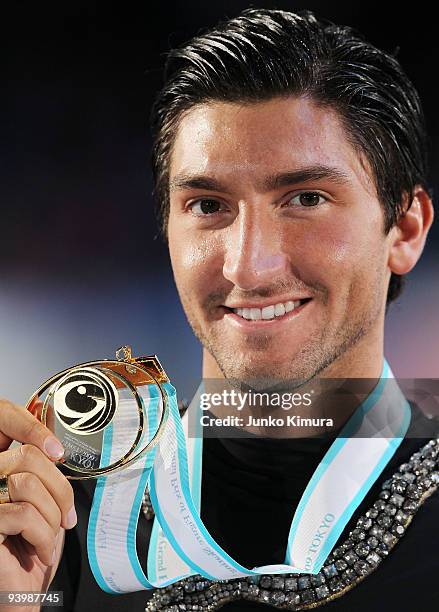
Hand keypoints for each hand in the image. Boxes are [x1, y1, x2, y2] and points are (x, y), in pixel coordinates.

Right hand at [0, 398, 76, 609]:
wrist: (15, 598)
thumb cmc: (26, 549)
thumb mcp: (38, 504)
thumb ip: (38, 472)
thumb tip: (55, 445)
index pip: (5, 420)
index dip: (33, 428)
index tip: (59, 452)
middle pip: (29, 456)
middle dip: (59, 488)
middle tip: (67, 517)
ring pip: (28, 484)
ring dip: (52, 515)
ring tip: (51, 536)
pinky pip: (23, 514)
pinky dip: (42, 535)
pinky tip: (41, 550)